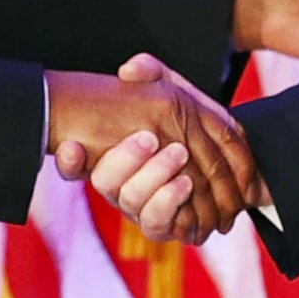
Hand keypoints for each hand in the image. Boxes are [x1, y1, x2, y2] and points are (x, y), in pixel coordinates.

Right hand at [46, 57, 254, 240]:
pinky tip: (185, 182)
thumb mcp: (171, 89)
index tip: (72, 146)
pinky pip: (158, 222)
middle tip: (149, 137)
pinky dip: (170, 201)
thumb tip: (129, 70)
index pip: (74, 161)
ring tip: (179, 153)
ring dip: (154, 175)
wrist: (229, 159)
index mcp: (110, 154)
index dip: (69, 161)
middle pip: (105, 181)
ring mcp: (140, 209)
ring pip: (132, 200)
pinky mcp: (164, 227)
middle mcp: (119, 185)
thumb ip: (151, 74)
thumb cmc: (189, 122)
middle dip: (124, 159)